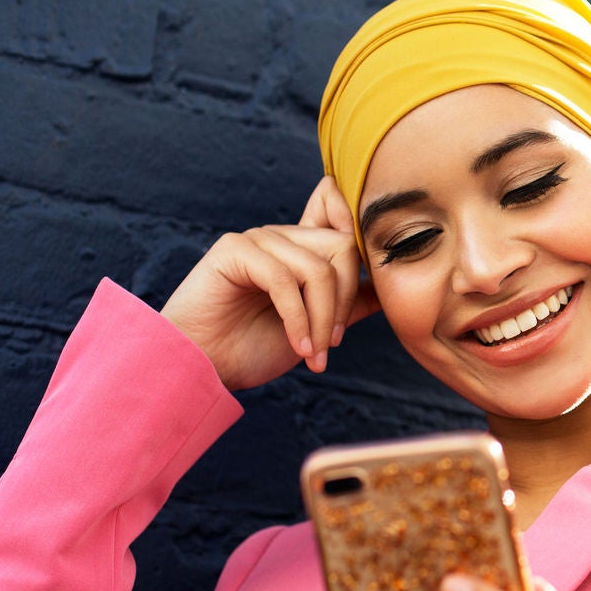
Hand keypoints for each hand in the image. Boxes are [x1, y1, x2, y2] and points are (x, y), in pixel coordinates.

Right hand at [159, 176, 380, 389]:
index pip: (343, 222)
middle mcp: (281, 236)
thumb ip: (348, 304)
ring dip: (321, 320)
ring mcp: (258, 238)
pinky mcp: (234, 249)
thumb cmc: (253, 348)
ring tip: (313, 355)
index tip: (369, 291)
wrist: (204, 368)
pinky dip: (297, 318)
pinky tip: (296, 347)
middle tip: (331, 345)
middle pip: (342, 249)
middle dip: (343, 304)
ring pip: (317, 269)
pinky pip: (284, 279)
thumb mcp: (316, 327)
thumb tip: (387, 289)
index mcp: (300, 248)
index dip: (363, 242)